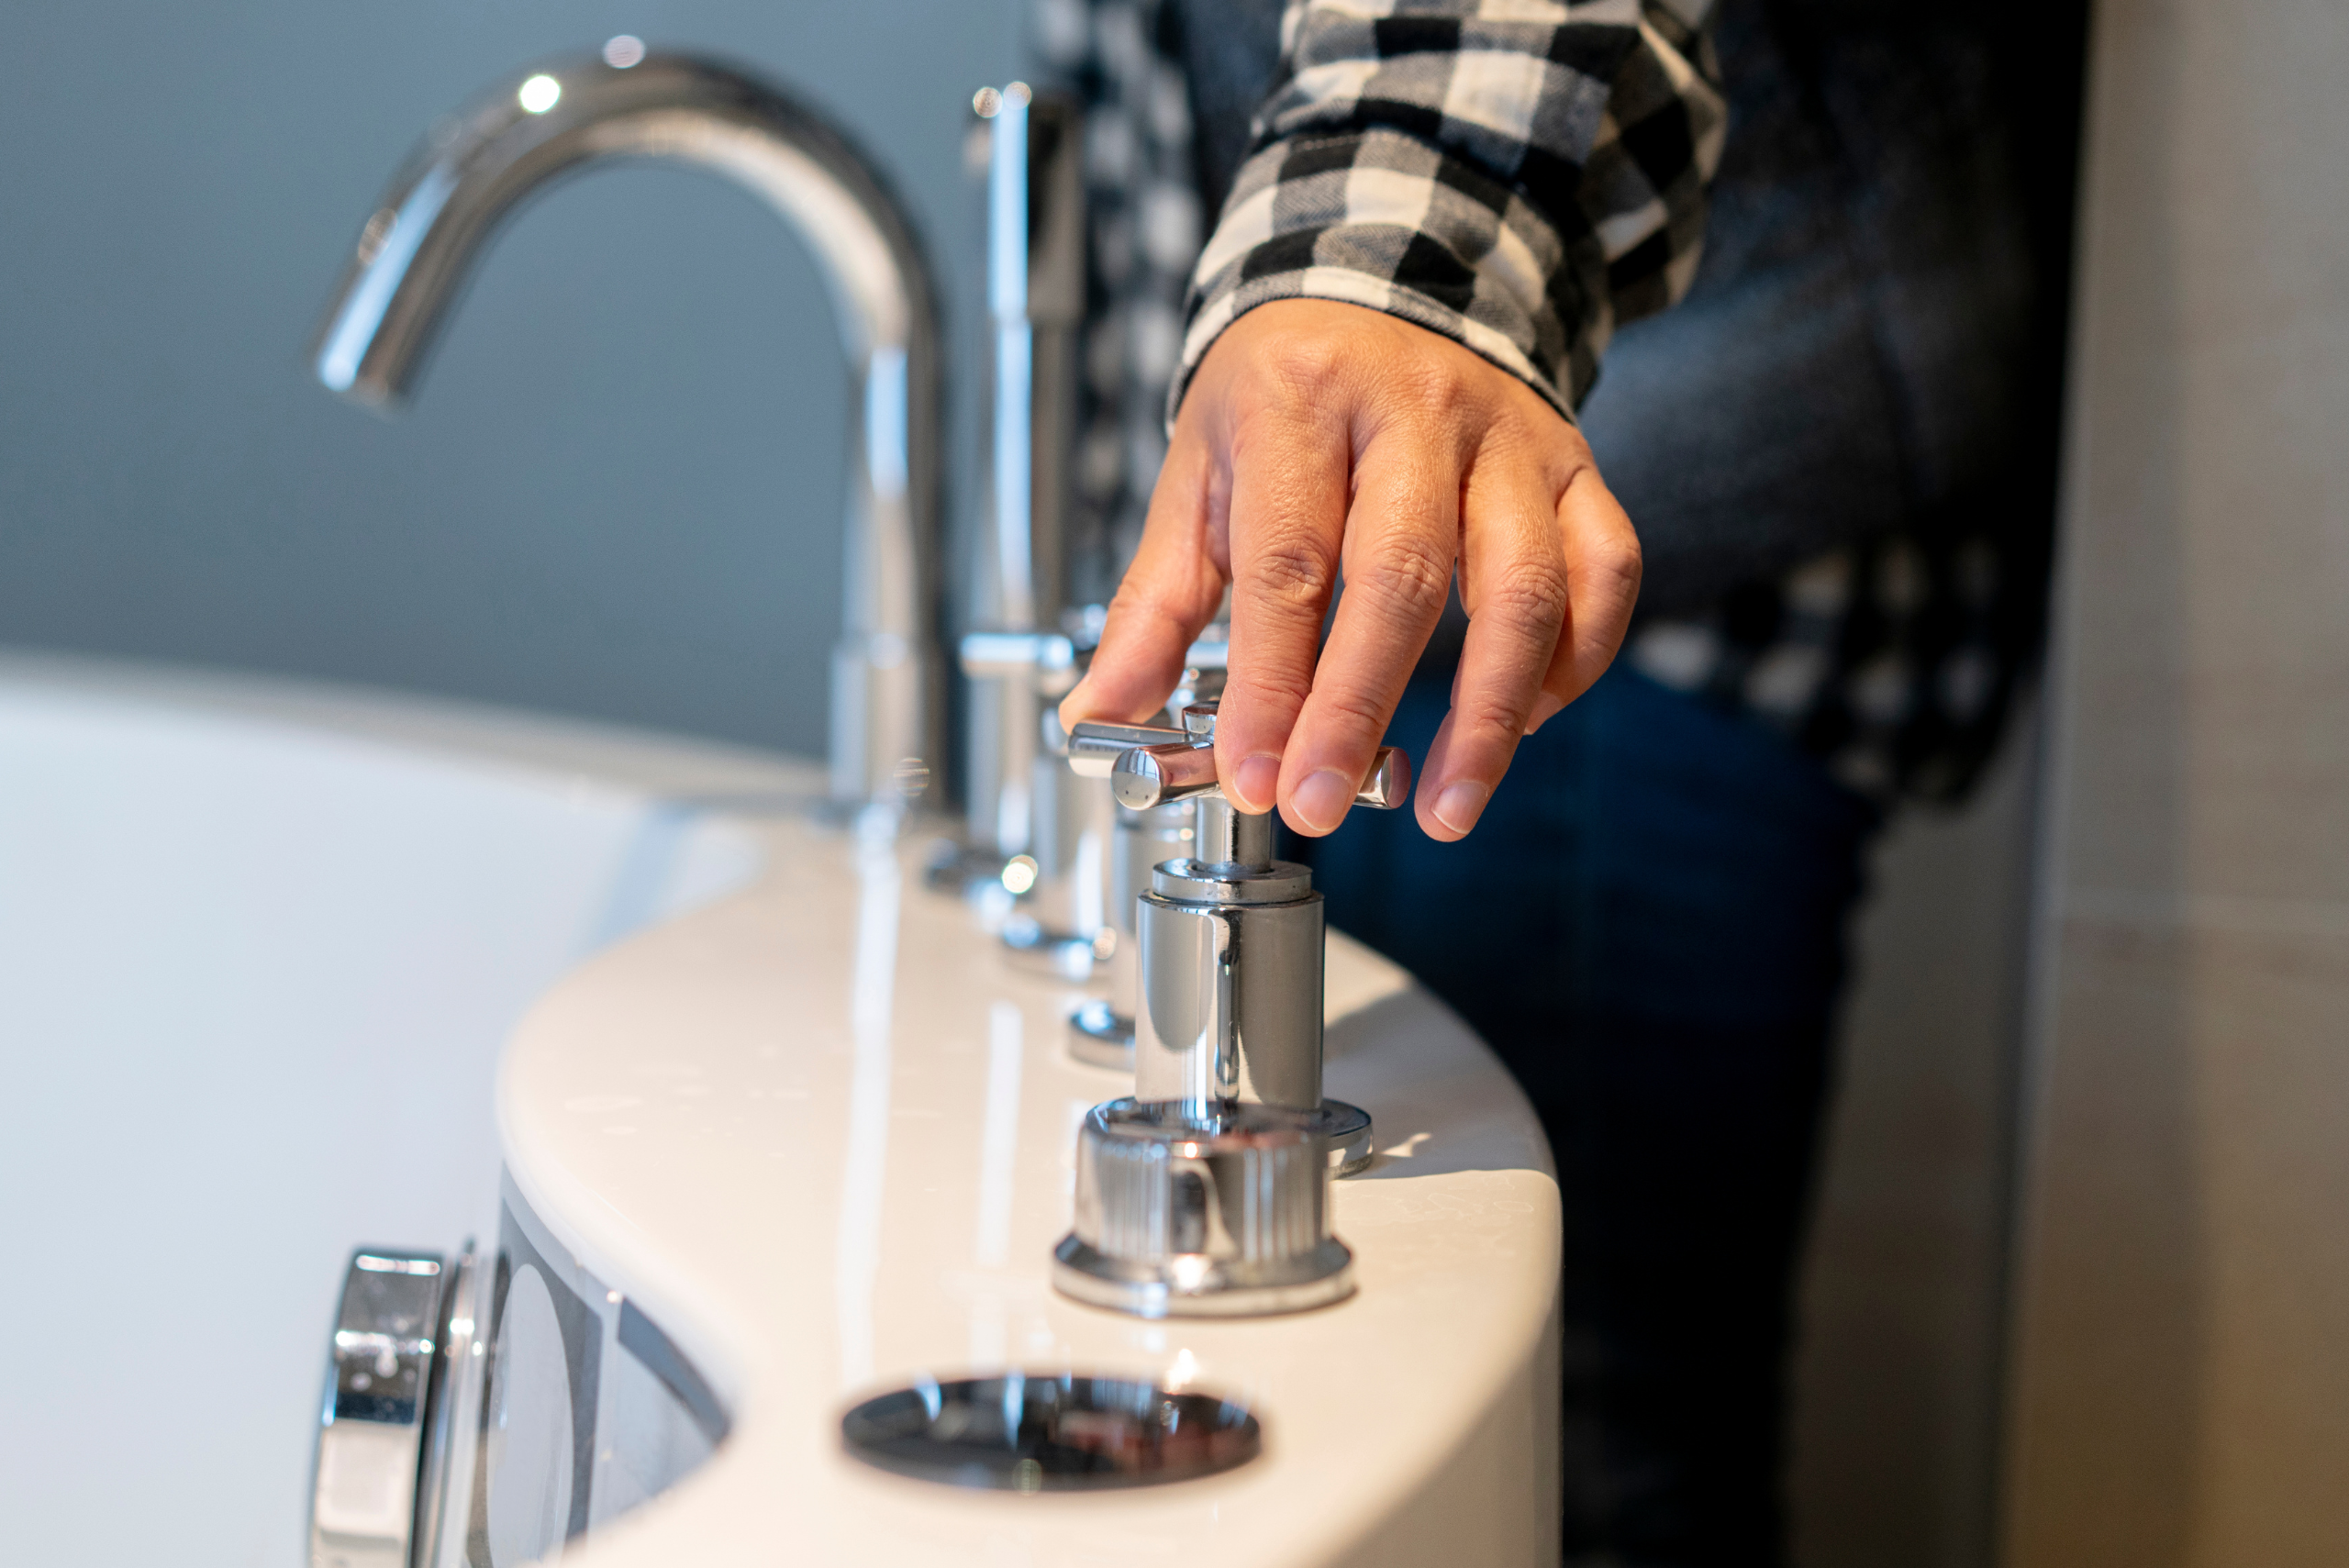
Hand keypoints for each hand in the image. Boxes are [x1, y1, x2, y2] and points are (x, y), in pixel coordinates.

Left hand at [1059, 298, 1640, 839]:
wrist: (1386, 276)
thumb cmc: (1285, 393)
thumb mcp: (1198, 477)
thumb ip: (1155, 606)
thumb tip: (1102, 717)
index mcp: (1300, 400)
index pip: (1288, 560)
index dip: (1274, 682)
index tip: (1257, 774)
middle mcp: (1415, 408)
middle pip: (1403, 575)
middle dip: (1360, 707)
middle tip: (1323, 802)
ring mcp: (1508, 438)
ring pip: (1524, 583)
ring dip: (1489, 715)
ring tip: (1447, 806)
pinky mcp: (1572, 466)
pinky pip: (1603, 571)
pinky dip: (1573, 661)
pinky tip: (1523, 718)